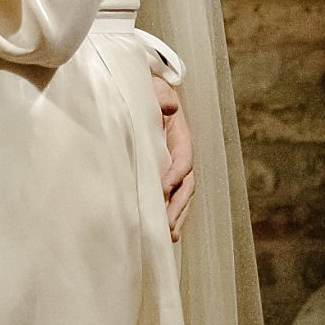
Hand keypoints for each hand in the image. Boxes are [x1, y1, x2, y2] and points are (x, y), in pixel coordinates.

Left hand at [152, 74, 195, 242]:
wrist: (138, 91)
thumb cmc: (144, 90)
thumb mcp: (152, 87)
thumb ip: (161, 96)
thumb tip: (171, 109)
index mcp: (180, 134)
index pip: (182, 157)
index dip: (175, 174)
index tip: (163, 189)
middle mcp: (180, 153)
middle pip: (186, 184)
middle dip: (178, 206)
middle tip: (168, 227)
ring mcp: (171, 166)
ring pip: (180, 195)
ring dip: (176, 216)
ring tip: (169, 237)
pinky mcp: (160, 174)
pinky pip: (168, 196)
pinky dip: (168, 213)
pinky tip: (163, 232)